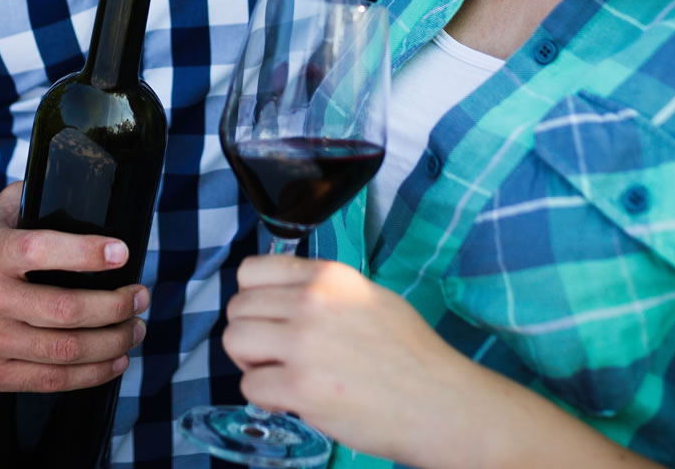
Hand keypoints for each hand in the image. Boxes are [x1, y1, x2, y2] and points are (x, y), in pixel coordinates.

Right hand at [0, 183, 147, 393]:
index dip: (87, 254)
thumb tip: (88, 183)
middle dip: (116, 306)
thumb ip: (33, 199)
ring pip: (64, 351)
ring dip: (113, 342)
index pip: (41, 250)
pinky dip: (92, 373)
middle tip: (141, 296)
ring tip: (136, 328)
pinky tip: (114, 359)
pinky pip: (50, 381)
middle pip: (65, 310)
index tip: (123, 253)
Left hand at [223, 255, 463, 465]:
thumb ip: (325, 292)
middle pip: (237, 309)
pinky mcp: (300, 387)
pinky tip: (292, 400)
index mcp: (328, 277)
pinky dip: (265, 398)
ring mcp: (303, 344)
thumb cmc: (413, 356)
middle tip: (275, 356)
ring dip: (251, 363)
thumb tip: (285, 298)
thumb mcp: (371, 297)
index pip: (252, 271)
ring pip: (234, 341)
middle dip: (250, 335)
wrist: (441, 403)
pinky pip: (249, 386)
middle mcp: (311, 302)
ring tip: (279, 376)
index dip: (253, 299)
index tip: (268, 319)